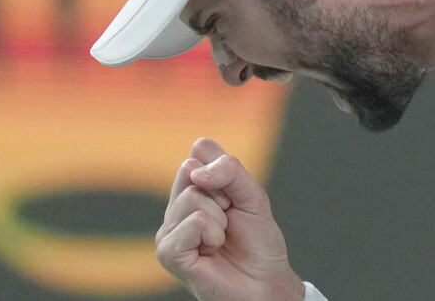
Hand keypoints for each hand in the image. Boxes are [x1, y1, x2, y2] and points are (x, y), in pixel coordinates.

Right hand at [157, 138, 304, 300]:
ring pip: (192, 197)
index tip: (234, 199)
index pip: (199, 152)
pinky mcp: (168, 252)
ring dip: (220, 218)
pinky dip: (213, 234)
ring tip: (222, 239)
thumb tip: (194, 168)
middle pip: (191, 170)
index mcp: (192, 190)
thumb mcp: (252, 195)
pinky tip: (213, 250)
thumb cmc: (258, 243)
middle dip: (222, 193)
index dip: (227, 173)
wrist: (265, 283)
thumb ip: (229, 170)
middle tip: (229, 220)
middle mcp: (176, 208)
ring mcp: (169, 230)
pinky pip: (194, 222)